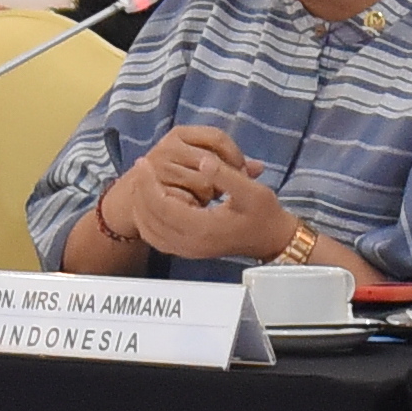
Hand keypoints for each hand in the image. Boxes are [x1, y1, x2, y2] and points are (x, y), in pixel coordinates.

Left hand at [114, 125, 298, 262]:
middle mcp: (190, 243)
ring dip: (141, 205)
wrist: (271, 239)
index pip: (161, 206)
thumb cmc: (264, 214)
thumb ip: (226, 175)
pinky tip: (151, 202)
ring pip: (149, 230)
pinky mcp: (187, 250)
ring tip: (143, 181)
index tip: (144, 162)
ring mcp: (187, 250)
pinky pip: (156, 238)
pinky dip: (147, 219)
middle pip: (149, 219)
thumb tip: (203, 159)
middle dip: (140, 191)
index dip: (148, 183)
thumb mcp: (252, 191)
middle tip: (141, 168)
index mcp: (202, 228)